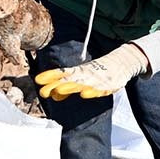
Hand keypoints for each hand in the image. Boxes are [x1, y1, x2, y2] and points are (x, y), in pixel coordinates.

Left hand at [35, 43, 149, 99]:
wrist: (121, 62)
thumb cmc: (98, 72)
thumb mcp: (83, 78)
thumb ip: (68, 88)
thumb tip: (53, 95)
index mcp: (78, 72)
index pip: (62, 73)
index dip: (50, 76)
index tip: (38, 80)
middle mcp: (85, 75)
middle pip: (68, 80)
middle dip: (55, 85)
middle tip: (42, 91)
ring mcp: (96, 80)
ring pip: (81, 84)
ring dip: (70, 87)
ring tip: (59, 90)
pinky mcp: (107, 86)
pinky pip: (99, 89)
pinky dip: (91, 91)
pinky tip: (84, 94)